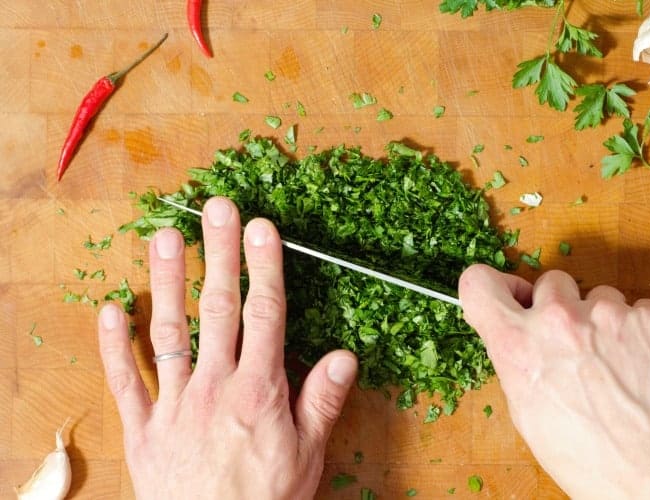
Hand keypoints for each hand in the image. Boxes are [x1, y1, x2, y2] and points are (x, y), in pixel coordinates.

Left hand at [97, 197, 357, 498]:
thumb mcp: (307, 455)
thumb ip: (322, 401)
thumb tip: (345, 355)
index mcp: (259, 390)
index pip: (264, 314)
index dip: (264, 266)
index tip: (262, 228)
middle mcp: (214, 386)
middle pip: (218, 308)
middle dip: (219, 253)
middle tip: (216, 208)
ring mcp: (174, 403)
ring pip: (169, 331)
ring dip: (166, 281)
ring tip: (164, 237)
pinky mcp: (143, 428)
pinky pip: (125, 380)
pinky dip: (114, 344)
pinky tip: (111, 307)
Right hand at [458, 265, 649, 499]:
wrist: (646, 475)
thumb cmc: (581, 452)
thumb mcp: (523, 406)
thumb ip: (515, 355)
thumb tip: (515, 327)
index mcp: (518, 343)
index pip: (478, 282)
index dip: (495, 286)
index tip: (511, 295)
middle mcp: (560, 321)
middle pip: (550, 282)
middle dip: (558, 308)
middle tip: (571, 343)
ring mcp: (609, 315)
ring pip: (598, 296)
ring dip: (601, 321)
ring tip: (611, 363)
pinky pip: (638, 309)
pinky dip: (637, 331)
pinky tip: (636, 364)